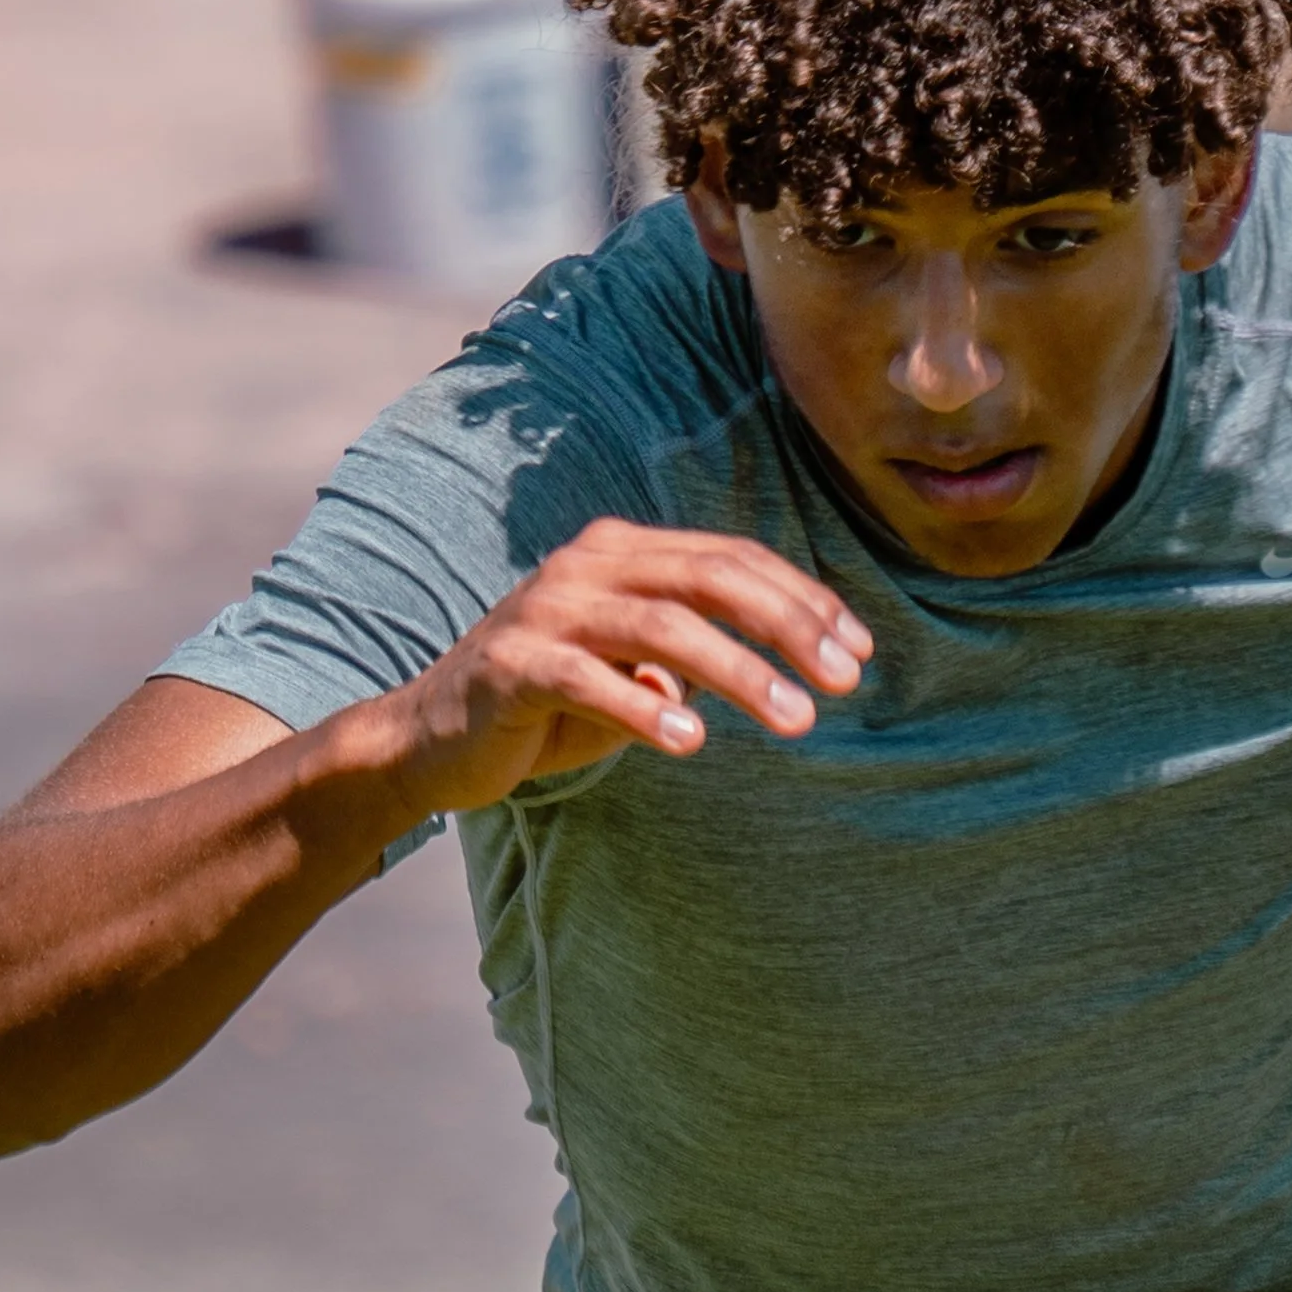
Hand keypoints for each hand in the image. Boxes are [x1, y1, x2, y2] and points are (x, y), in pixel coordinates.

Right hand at [385, 520, 871, 813]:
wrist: (433, 739)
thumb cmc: (552, 702)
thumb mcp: (637, 665)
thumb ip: (701, 649)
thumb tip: (800, 659)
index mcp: (624, 551)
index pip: (732, 560)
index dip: (802, 600)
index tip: (858, 650)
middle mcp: (588, 564)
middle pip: (709, 579)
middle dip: (787, 627)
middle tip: (843, 681)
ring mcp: (546, 610)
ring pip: (662, 625)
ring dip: (739, 672)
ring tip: (794, 719)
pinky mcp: (511, 665)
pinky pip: (587, 679)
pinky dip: (643, 707)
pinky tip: (690, 740)